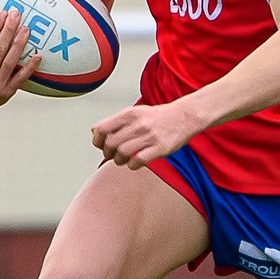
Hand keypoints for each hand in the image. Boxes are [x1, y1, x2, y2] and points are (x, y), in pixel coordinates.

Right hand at [0, 10, 40, 111]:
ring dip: (20, 44)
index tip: (3, 13)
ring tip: (26, 29)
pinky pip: (21, 78)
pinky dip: (30, 67)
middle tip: (17, 14)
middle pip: (0, 49)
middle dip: (9, 30)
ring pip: (11, 61)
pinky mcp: (8, 92)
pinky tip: (38, 55)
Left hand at [91, 102, 207, 169]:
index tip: (101, 145)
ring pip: (122, 153)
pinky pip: (139, 161)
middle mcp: (138, 124)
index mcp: (129, 114)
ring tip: (123, 160)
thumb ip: (115, 121)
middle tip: (112, 155)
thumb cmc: (158, 117)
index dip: (98, 140)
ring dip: (119, 160)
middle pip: (111, 144)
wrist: (185, 116)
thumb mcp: (135, 113)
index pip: (102, 129)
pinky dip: (133, 165)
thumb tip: (94, 130)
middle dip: (108, 153)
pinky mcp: (160, 148)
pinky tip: (135, 163)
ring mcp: (150, 136)